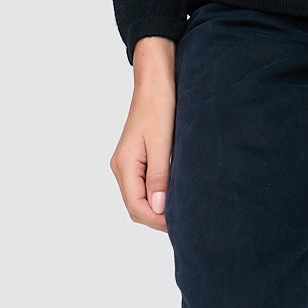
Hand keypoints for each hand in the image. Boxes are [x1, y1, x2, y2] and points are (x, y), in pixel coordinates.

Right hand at [110, 36, 176, 230]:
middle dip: (157, 218)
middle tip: (185, 222)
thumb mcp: (162, 143)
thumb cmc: (159, 106)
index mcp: (125, 165)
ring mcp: (128, 163)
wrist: (155, 81)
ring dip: (158, 208)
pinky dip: (157, 196)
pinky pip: (144, 186)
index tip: (180, 226)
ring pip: (140, 198)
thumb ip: (159, 177)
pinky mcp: (137, 158)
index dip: (157, 220)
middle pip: (136, 206)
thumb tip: (159, 208)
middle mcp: (122, 167)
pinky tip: (174, 196)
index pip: (136, 206)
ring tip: (182, 212)